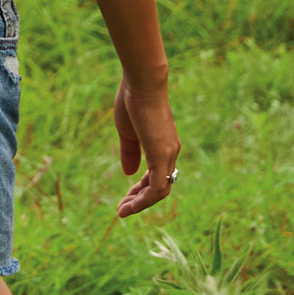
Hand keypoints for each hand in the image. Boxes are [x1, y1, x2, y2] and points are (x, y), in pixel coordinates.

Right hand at [113, 76, 180, 218]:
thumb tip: (129, 174)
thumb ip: (129, 153)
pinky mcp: (161, 155)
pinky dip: (144, 200)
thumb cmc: (133, 101)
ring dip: (141, 204)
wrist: (142, 83)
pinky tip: (129, 205)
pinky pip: (157, 188)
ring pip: (160, 191)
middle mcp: (170, 152)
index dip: (141, 189)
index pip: (157, 175)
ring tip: (123, 211)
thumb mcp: (128, 133)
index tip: (126, 197)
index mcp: (164, 145)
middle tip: (123, 209)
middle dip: (140, 200)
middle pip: (160, 187)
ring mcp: (168, 154)